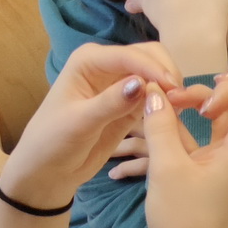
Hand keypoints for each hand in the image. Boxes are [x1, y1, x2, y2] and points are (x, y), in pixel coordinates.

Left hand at [0, 42, 187, 207]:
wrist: (47, 171)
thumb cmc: (53, 143)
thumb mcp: (80, 123)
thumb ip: (111, 102)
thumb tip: (142, 83)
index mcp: (89, 60)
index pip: (129, 55)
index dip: (153, 69)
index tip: (172, 89)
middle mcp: (107, 65)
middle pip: (149, 55)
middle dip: (166, 72)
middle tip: (179, 99)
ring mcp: (120, 83)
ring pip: (156, 72)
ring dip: (170, 86)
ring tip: (179, 108)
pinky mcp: (130, 103)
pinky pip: (155, 93)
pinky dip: (167, 100)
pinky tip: (174, 113)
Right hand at [142, 72, 227, 227]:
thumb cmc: (181, 221)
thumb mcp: (165, 168)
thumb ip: (160, 125)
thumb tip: (152, 92)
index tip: (201, 109)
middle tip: (209, 86)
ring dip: (223, 99)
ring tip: (187, 100)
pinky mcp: (225, 167)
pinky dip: (213, 116)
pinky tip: (184, 114)